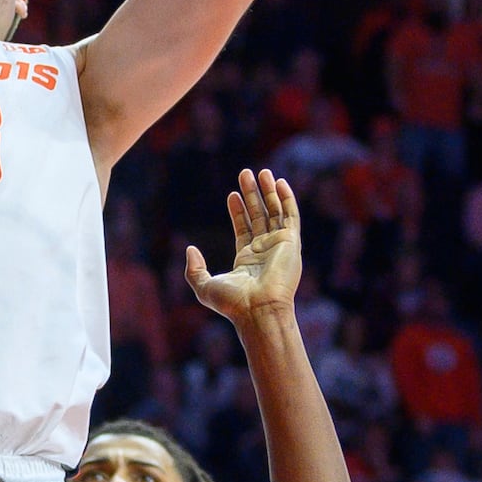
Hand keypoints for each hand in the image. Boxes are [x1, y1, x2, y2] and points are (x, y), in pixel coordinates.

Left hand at [185, 169, 301, 326]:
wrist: (258, 309)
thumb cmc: (233, 302)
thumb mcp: (204, 286)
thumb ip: (194, 269)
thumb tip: (190, 249)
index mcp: (247, 260)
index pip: (243, 228)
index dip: (238, 211)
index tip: (232, 195)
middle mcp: (265, 251)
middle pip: (260, 215)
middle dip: (253, 194)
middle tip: (245, 173)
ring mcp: (279, 246)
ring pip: (275, 212)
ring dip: (268, 191)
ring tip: (260, 172)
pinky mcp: (291, 243)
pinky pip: (291, 215)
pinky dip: (286, 198)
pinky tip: (279, 182)